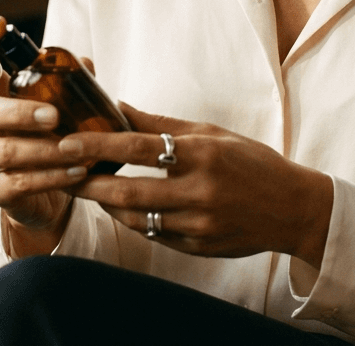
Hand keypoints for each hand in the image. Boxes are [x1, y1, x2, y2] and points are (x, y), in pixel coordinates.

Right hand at [0, 17, 88, 255]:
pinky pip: (20, 182)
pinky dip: (52, 176)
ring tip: (77, 149)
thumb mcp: (56, 103)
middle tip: (54, 116)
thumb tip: (86, 64)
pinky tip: (77, 171)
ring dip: (45, 150)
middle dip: (20, 113)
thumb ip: (67, 82)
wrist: (40, 192)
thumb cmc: (45, 135)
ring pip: (6, 152)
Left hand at [59, 104, 333, 267]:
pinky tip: (121, 206)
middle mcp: (199, 190)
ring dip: (106, 203)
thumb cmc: (250, 162)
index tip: (68, 143)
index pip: (138, 147)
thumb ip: (162, 125)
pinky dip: (133, 219)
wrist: (291, 208)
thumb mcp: (210, 134)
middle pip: (128, 190)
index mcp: (202, 154)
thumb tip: (119, 107)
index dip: (99, 146)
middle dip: (89, 183)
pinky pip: (153, 234)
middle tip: (62, 173)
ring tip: (89, 188)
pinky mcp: (197, 247)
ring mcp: (197, 224)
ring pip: (135, 217)